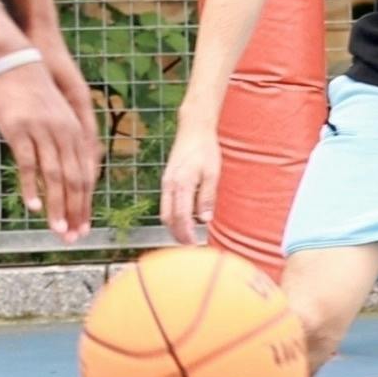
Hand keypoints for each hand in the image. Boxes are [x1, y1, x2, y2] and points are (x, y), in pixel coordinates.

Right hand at [0, 54, 100, 241]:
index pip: (85, 177)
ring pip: (55, 176)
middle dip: (75, 212)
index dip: (85, 205)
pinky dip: (32, 187)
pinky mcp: (21, 130)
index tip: (83, 229)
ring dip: (58, 206)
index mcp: (76, 133)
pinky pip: (29, 163)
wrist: (15, 63)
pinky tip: (34, 206)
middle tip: (73, 238)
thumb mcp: (56, 118)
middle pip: (75, 181)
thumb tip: (63, 174)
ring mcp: (44, 132)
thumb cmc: (34, 93)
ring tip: (58, 230)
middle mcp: (65, 134)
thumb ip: (62, 144)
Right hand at [159, 108, 223, 248]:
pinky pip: (166, 204)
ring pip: (164, 212)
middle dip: (177, 235)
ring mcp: (166, 183)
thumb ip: (207, 197)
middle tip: (190, 246)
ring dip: (174, 227)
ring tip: (187, 237)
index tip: (194, 245)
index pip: (181, 216)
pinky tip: (184, 220)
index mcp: (181, 184)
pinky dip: (173, 216)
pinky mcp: (167, 181)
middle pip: (168, 218)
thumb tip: (205, 220)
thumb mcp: (213, 173)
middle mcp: (169, 185)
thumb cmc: (205, 150)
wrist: (193, 130)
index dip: (186, 233)